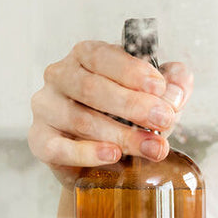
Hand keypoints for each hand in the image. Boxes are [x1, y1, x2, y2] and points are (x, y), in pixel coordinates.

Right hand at [28, 40, 193, 185]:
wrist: (100, 161)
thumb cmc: (126, 118)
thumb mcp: (155, 96)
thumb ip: (172, 85)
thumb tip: (178, 89)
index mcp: (85, 56)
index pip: (103, 56)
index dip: (132, 72)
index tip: (160, 89)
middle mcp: (59, 76)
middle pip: (92, 88)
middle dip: (133, 106)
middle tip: (164, 121)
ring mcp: (46, 108)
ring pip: (81, 119)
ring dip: (121, 134)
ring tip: (152, 147)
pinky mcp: (40, 140)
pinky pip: (59, 148)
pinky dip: (88, 153)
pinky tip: (113, 155)